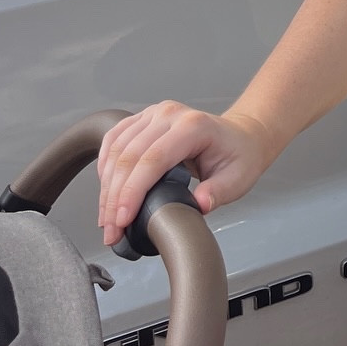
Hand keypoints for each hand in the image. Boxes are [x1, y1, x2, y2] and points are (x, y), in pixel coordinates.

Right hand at [97, 103, 272, 246]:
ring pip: (116, 149)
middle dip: (114, 198)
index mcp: (193, 126)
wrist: (241, 136)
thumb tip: (199, 204)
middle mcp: (169, 115)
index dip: (132, 191)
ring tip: (106, 219)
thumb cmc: (239, 156)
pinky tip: (106, 190)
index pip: (153, 159)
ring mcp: (154, 114)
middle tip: (111, 231)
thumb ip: (218, 192)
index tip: (122, 220)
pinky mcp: (144, 119)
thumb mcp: (238, 179)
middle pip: (129, 156)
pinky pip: (114, 139)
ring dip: (107, 187)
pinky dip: (105, 166)